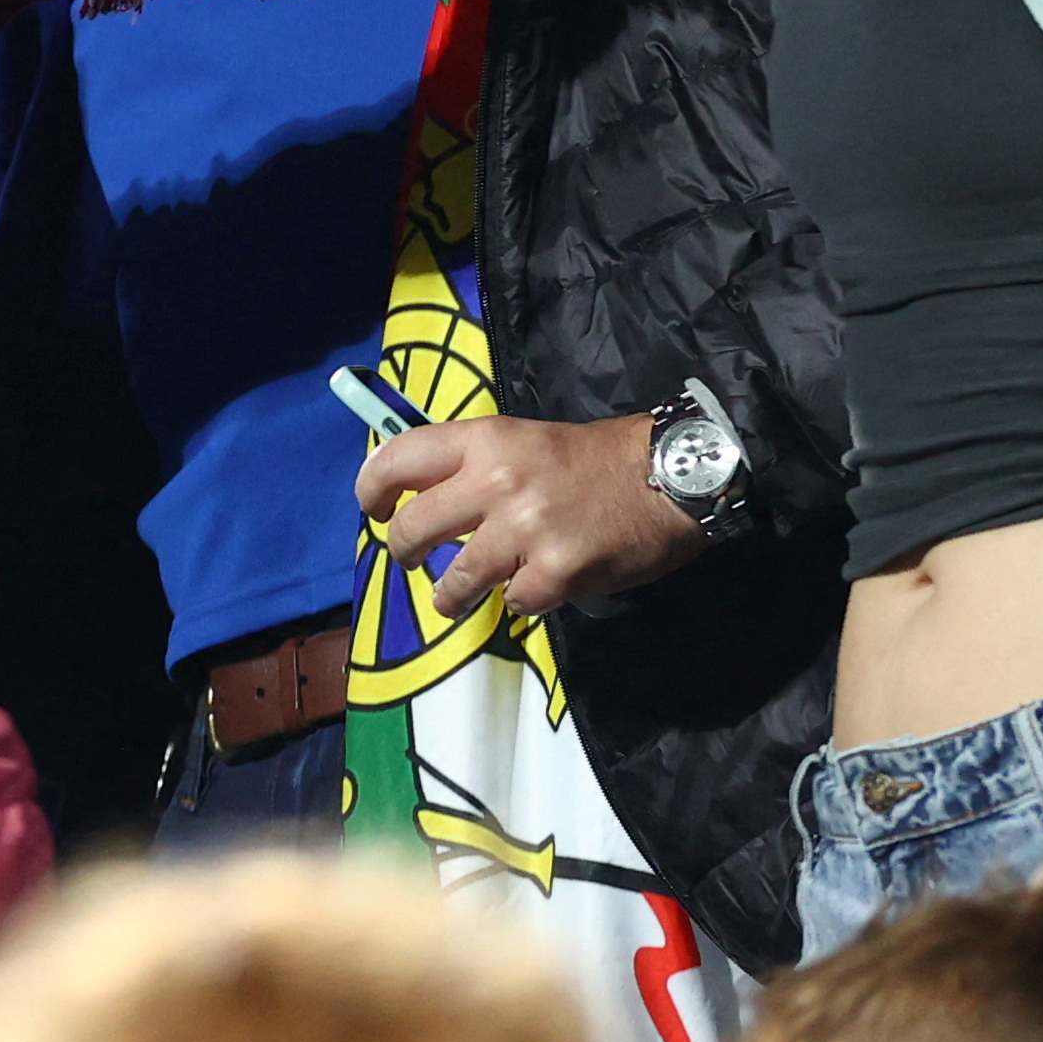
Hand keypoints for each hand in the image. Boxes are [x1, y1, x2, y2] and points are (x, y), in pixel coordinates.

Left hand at [360, 413, 701, 617]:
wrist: (670, 477)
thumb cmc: (594, 458)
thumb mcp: (524, 439)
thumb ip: (473, 463)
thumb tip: (421, 492)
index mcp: (484, 441)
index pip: (398, 459)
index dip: (372, 489)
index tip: (374, 508)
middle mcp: (495, 482)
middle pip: (412, 529)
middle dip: (405, 551)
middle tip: (413, 557)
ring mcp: (524, 531)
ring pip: (455, 581)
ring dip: (450, 596)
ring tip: (454, 598)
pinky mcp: (555, 573)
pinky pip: (513, 602)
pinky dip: (519, 601)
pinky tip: (533, 587)